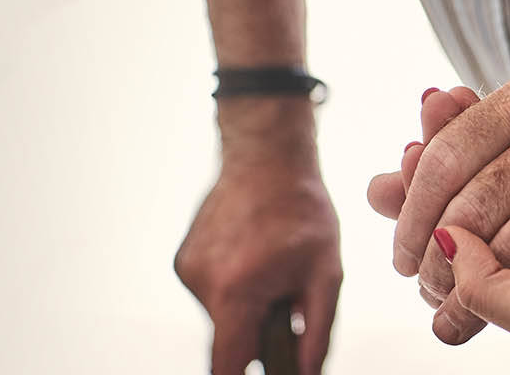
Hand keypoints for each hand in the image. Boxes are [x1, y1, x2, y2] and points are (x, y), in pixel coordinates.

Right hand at [176, 165, 341, 374]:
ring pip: (221, 316)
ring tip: (269, 267)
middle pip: (228, 340)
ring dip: (246, 307)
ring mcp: (187, 269)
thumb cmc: (301, 208)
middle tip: (284, 299)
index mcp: (236, 290)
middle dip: (257, 333)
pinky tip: (251, 257)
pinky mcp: (183, 260)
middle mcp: (202, 282)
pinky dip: (233, 288)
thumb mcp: (327, 274)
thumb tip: (308, 374)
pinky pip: (211, 293)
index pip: (227, 367)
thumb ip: (318, 333)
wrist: (266, 156)